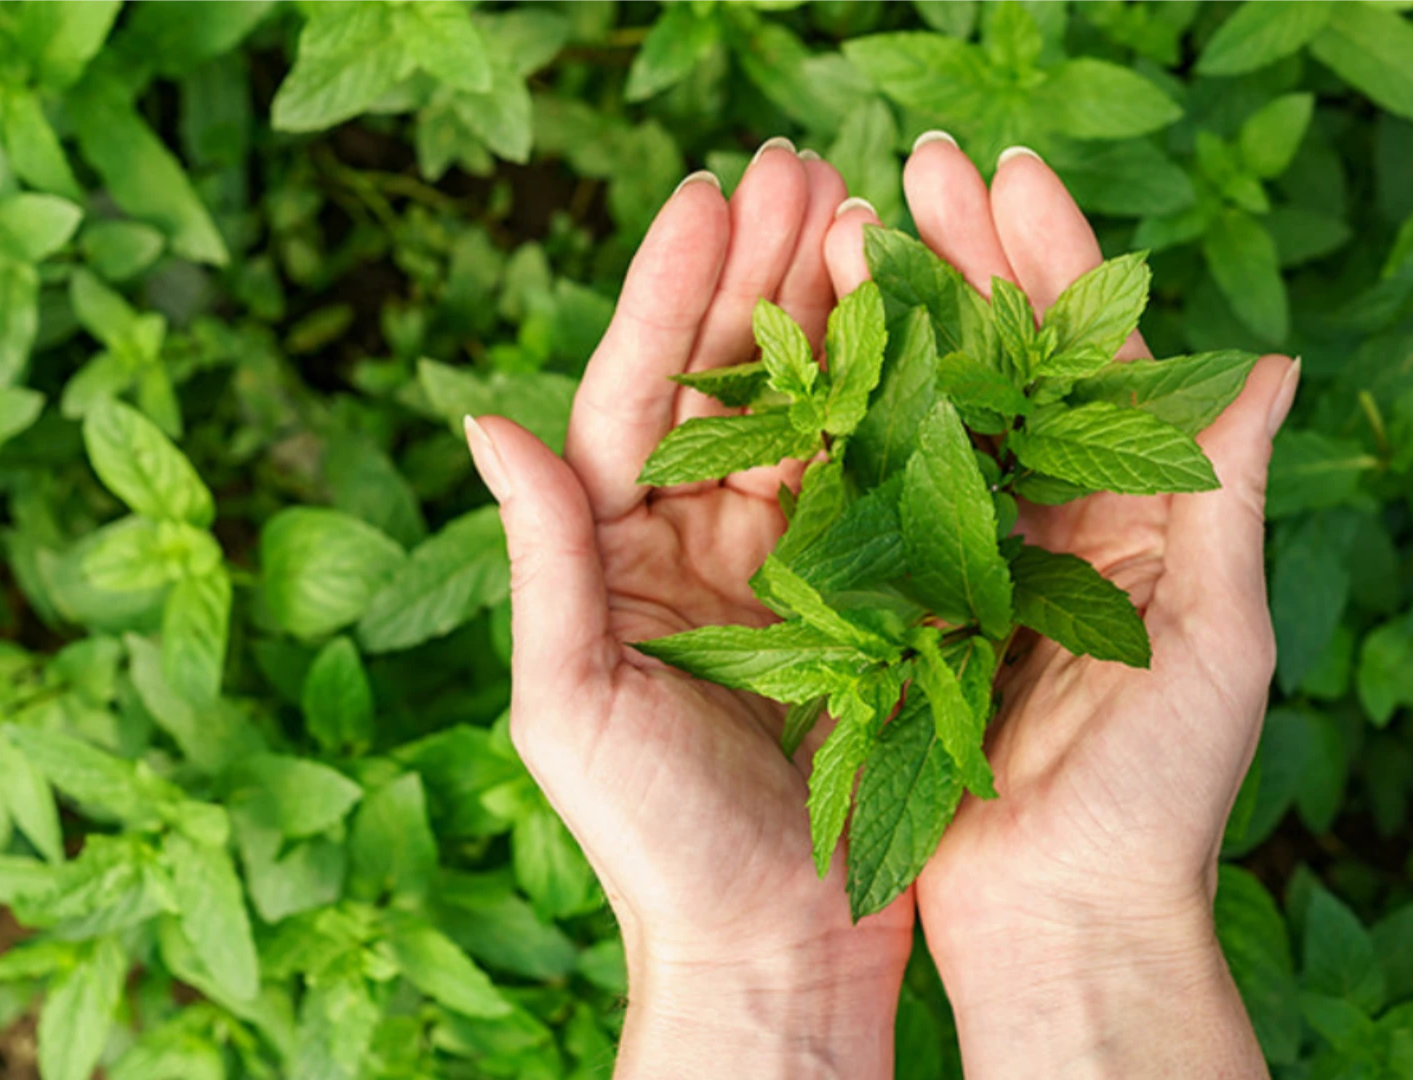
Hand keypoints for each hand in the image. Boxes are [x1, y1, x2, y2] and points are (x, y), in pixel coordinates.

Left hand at [466, 143, 913, 1078]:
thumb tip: (484, 419)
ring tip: (869, 214)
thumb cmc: (654, 845)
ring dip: (837, 314)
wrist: (771, 949)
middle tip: (806, 164)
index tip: (710, 196)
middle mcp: (700, 543)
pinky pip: (881, 484)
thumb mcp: (573, 702)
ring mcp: (788, 567)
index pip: (639, 394)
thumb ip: (545, 559)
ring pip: (813, 413)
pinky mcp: (867, 602)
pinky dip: (901, 405)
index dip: (672, 292)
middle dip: (764, 271)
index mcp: (619, 553)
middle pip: (732, 380)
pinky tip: (929, 332)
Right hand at [824, 137, 1296, 1078]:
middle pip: (1013, 365)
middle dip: (969, 260)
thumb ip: (1224, 498)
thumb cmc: (1160, 799)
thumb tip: (1273, 363)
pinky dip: (855, 426)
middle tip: (915, 165)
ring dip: (904, 320)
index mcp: (1144, 518)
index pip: (1101, 361)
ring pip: (939, 415)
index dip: (1056, 262)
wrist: (1063, 924)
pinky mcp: (910, 614)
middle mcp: (1061, 526)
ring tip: (854, 226)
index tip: (1007, 174)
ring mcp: (980, 565)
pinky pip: (881, 502)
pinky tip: (818, 352)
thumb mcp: (1216, 640)